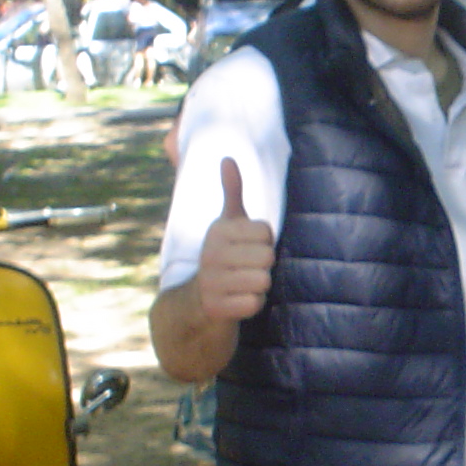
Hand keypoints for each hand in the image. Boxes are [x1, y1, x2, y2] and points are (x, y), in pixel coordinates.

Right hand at [195, 158, 274, 320]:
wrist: (197, 300)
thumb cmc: (223, 255)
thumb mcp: (226, 223)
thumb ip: (232, 191)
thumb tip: (228, 158)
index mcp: (217, 230)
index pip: (266, 232)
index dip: (264, 242)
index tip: (246, 247)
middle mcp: (210, 253)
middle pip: (268, 256)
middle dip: (263, 265)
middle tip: (245, 268)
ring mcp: (211, 281)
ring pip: (263, 280)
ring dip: (259, 285)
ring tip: (242, 283)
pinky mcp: (215, 307)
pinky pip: (254, 303)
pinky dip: (252, 304)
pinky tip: (238, 300)